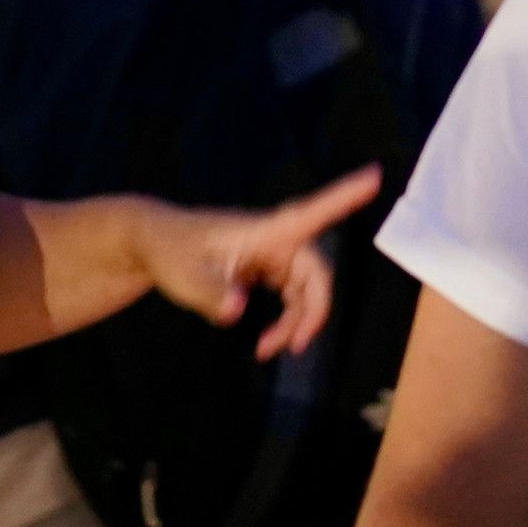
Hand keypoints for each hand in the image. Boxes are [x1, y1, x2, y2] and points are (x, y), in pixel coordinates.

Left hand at [145, 166, 382, 360]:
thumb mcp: (183, 275)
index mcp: (263, 230)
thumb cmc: (169, 250)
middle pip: (316, 273)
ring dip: (296, 322)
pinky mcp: (264, 270)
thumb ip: (209, 293)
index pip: (311, 212)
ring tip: (266, 350)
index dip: (345, 196)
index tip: (375, 175)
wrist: (152, 245)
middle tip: (294, 346)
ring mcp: (271, 256)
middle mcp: (275, 240)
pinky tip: (266, 342)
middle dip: (312, 310)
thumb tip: (236, 311)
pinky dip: (285, 320)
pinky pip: (290, 297)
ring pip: (304, 291)